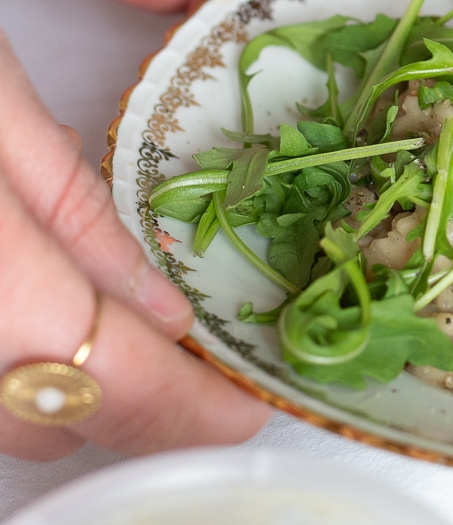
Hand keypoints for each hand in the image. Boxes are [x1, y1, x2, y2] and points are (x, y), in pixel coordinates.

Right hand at [0, 30, 270, 459]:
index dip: (190, 411)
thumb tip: (166, 314)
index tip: (244, 408)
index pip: (109, 380)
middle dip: (132, 398)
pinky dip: (5, 368)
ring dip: (64, 389)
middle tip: (191, 356)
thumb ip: (78, 221)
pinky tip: (33, 310)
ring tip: (124, 333)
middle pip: (45, 416)